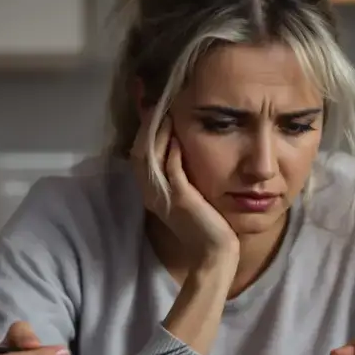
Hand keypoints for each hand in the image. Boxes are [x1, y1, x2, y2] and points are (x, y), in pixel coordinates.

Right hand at [132, 115, 238, 264]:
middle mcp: (152, 193)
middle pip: (139, 151)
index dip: (143, 130)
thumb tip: (180, 147)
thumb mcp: (188, 195)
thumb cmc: (206, 225)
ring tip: (166, 111)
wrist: (214, 253)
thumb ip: (181, 174)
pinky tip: (179, 135)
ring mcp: (164, 196)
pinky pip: (171, 168)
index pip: (140, 154)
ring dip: (158, 132)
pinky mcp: (180, 198)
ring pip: (151, 157)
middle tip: (154, 101)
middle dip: (146, 125)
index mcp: (152, 192)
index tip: (151, 107)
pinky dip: (172, 150)